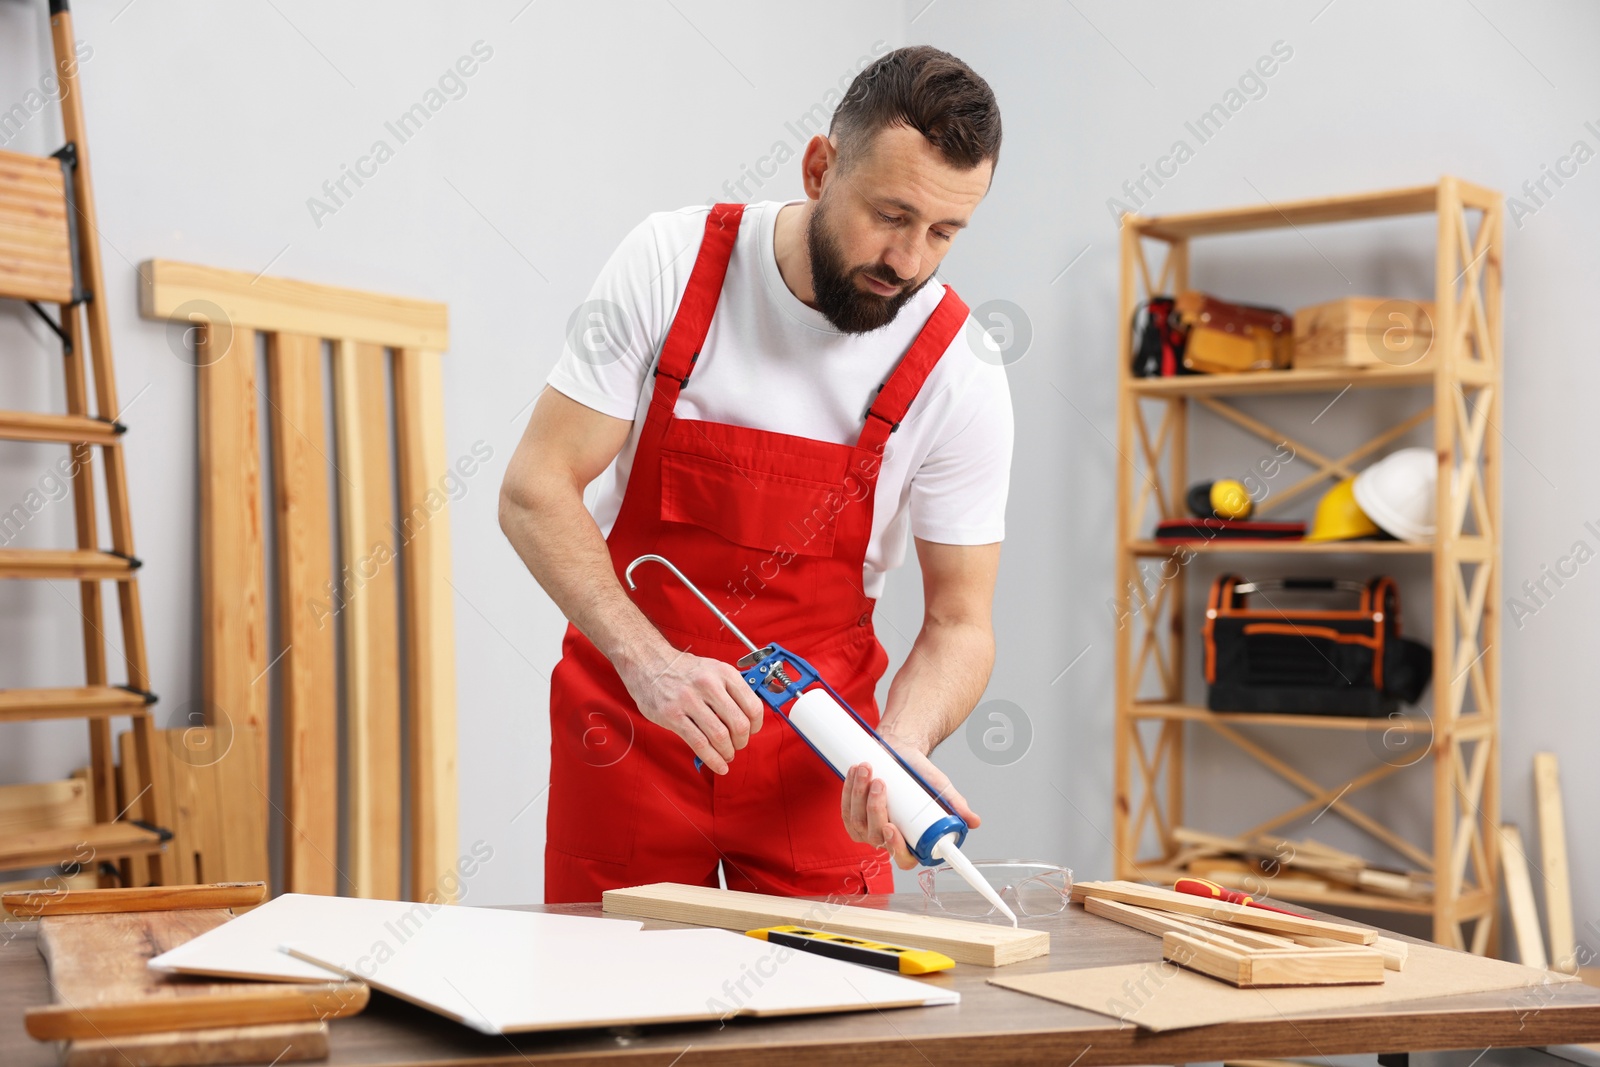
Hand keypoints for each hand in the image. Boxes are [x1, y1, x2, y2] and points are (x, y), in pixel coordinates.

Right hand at [617, 644, 762, 773]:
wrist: (649, 663)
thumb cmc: (684, 670)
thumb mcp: (713, 669)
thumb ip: (732, 689)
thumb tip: (749, 716)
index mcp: (724, 673)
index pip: (753, 706)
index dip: (757, 725)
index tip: (753, 731)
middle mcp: (708, 685)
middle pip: (738, 724)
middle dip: (742, 741)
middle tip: (738, 745)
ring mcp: (689, 700)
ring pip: (720, 736)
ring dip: (727, 752)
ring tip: (727, 755)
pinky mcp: (673, 716)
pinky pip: (699, 744)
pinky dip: (713, 759)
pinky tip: (718, 765)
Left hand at [840, 732, 979, 869]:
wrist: (899, 753)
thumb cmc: (919, 775)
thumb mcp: (940, 788)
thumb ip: (956, 805)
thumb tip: (975, 822)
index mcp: (910, 842)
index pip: (903, 858)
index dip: (895, 847)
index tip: (893, 827)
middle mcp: (887, 839)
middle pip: (876, 835)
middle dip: (875, 808)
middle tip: (881, 783)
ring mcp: (866, 830)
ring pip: (858, 821)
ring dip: (859, 794)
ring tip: (868, 770)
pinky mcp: (852, 816)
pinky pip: (846, 810)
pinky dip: (849, 790)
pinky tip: (855, 773)